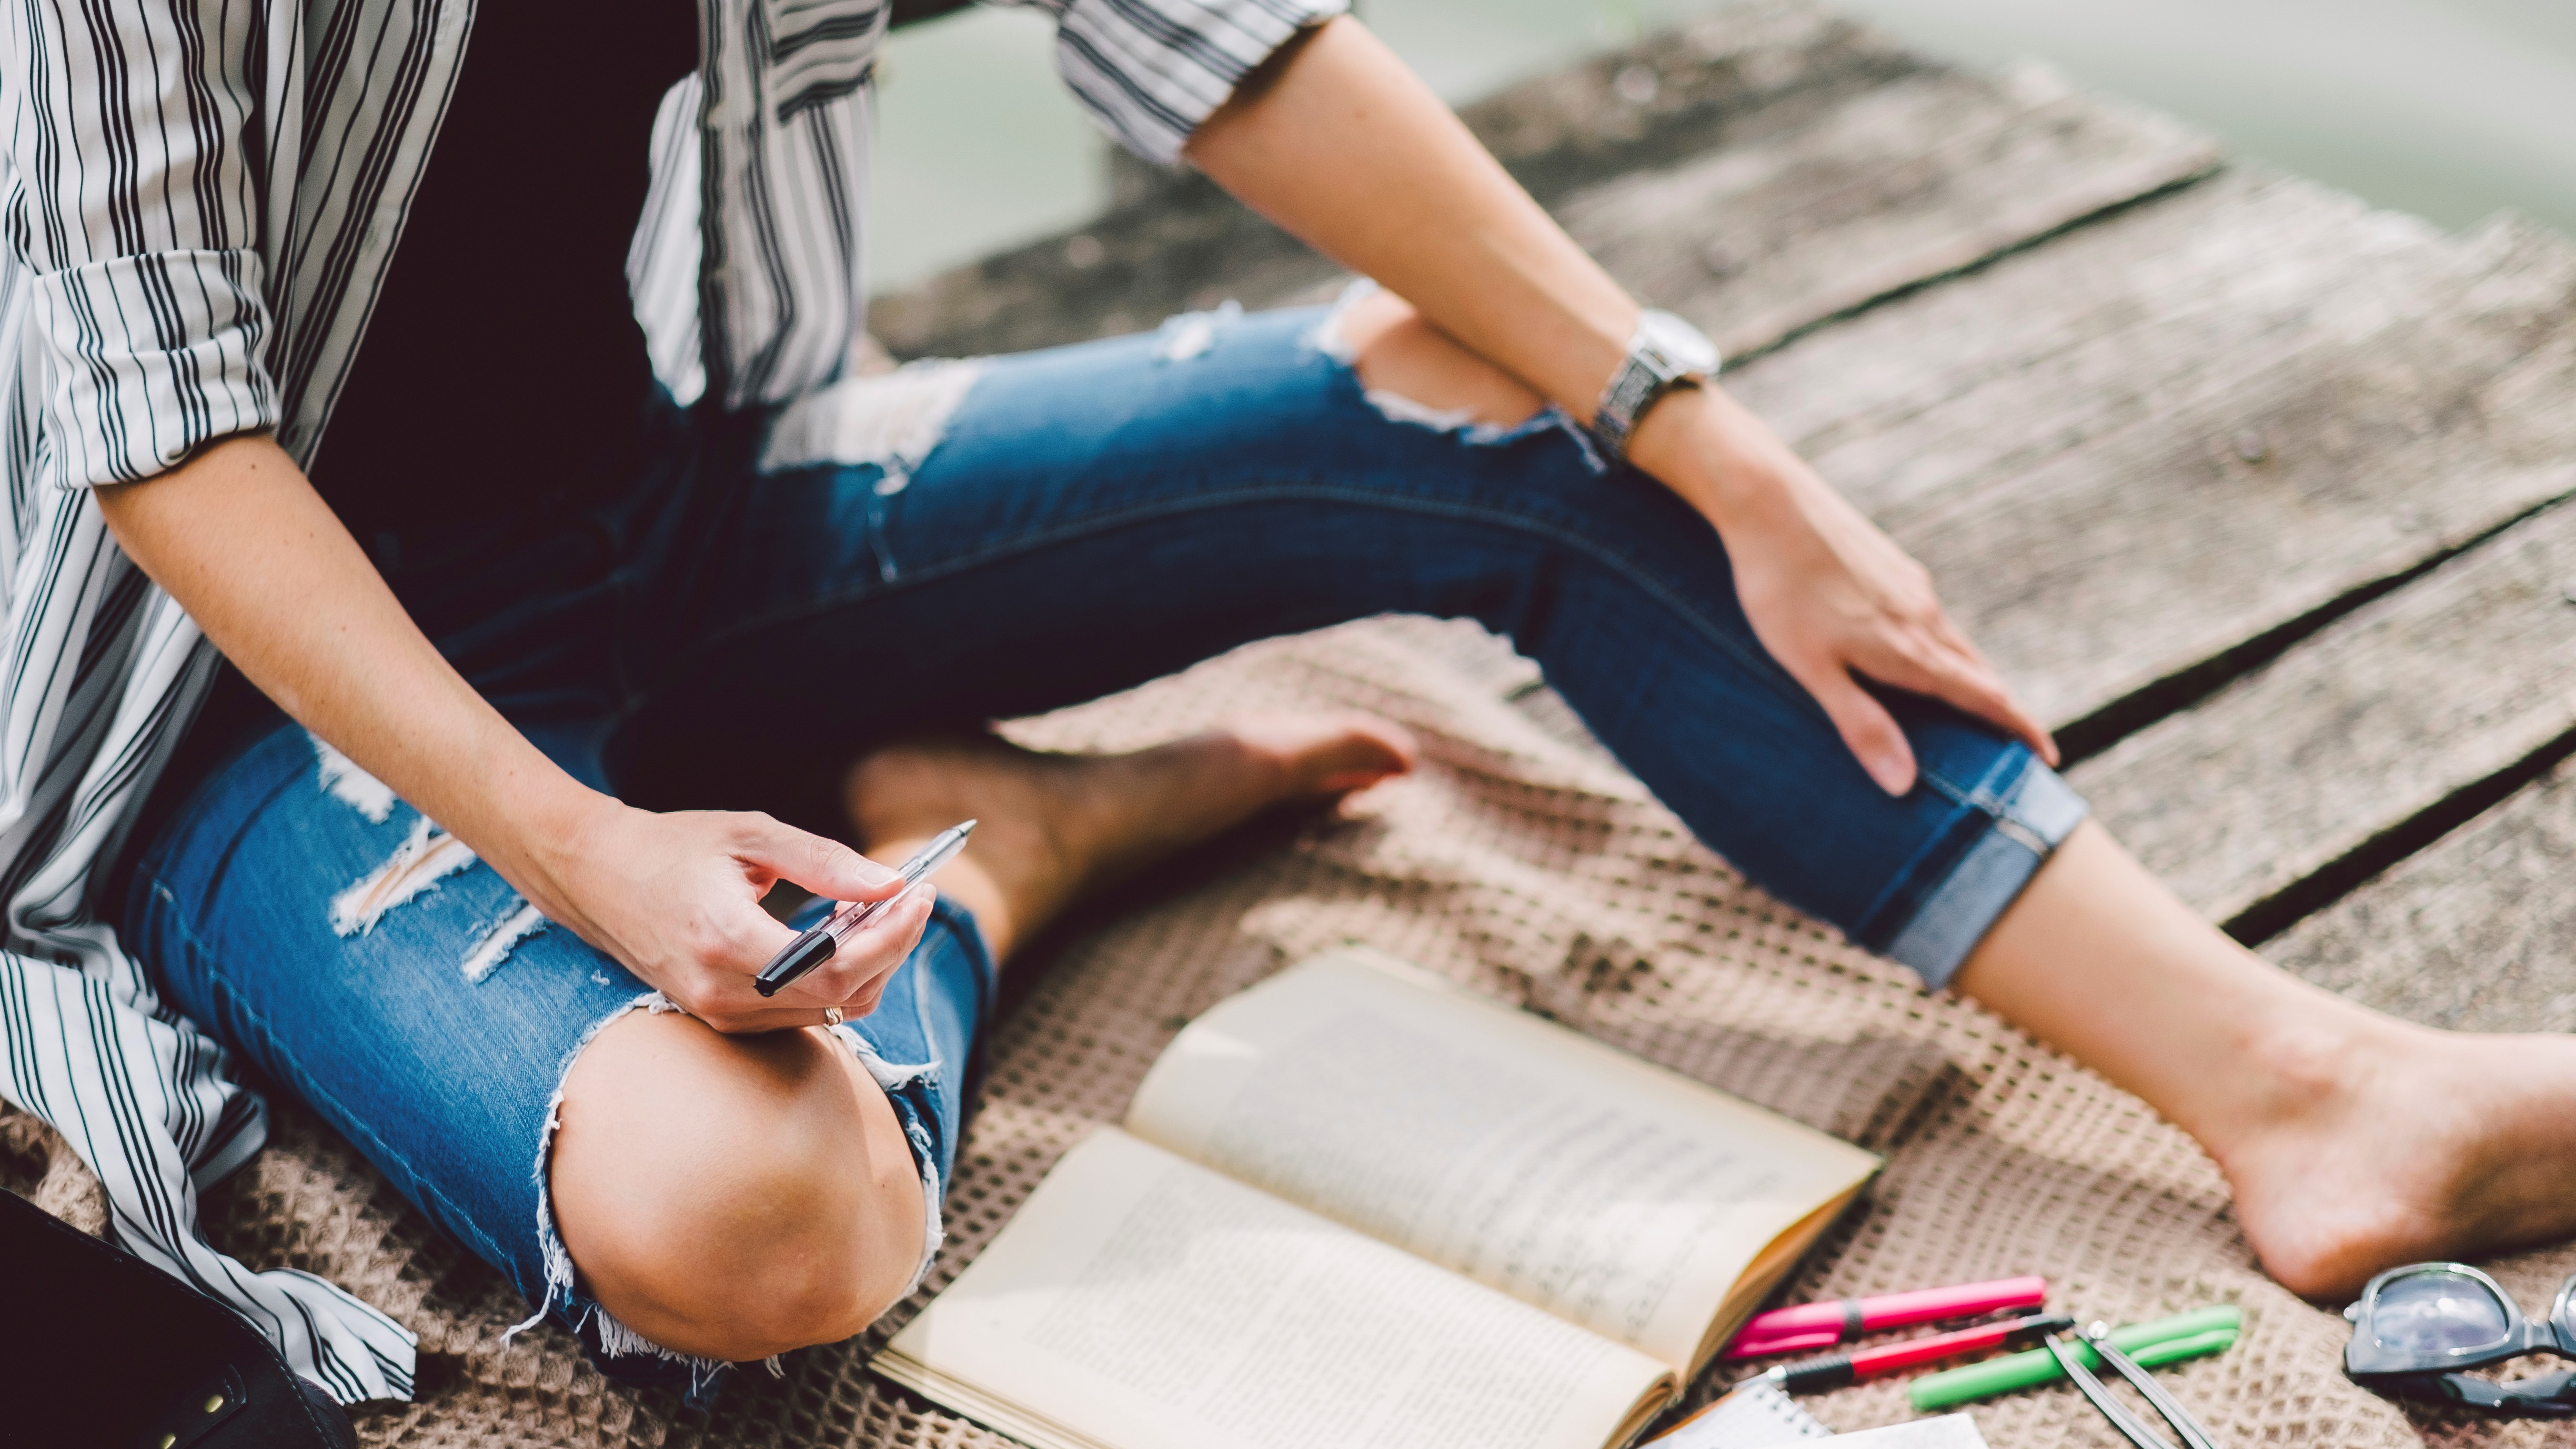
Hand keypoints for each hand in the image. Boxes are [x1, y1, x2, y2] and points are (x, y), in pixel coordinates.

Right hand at [529, 799, 931, 1032]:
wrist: (595, 876)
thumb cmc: (672, 847)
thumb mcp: (752, 835)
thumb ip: (825, 863)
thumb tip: (891, 884)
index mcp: (727, 941)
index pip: (837, 967)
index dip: (892, 935)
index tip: (920, 892)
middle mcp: (722, 992)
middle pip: (842, 995)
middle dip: (891, 947)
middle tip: (910, 896)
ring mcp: (719, 1013)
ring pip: (828, 1011)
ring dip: (868, 964)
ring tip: (874, 908)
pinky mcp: (721, 1018)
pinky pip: (802, 1013)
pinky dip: (836, 977)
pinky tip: (840, 932)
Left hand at [1636, 387, 2057, 794]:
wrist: (1770, 504)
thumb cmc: (1780, 591)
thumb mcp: (1811, 668)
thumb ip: (1859, 723)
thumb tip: (1903, 783)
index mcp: (1910, 649)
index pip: (1984, 697)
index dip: (2020, 729)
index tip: (2049, 758)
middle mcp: (1923, 617)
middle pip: (1978, 672)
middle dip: (2002, 710)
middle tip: (2019, 744)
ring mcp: (1910, 588)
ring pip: (1955, 643)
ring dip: (1972, 677)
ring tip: (1975, 706)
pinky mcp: (1893, 568)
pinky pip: (1932, 618)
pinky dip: (1943, 647)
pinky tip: (1921, 651)